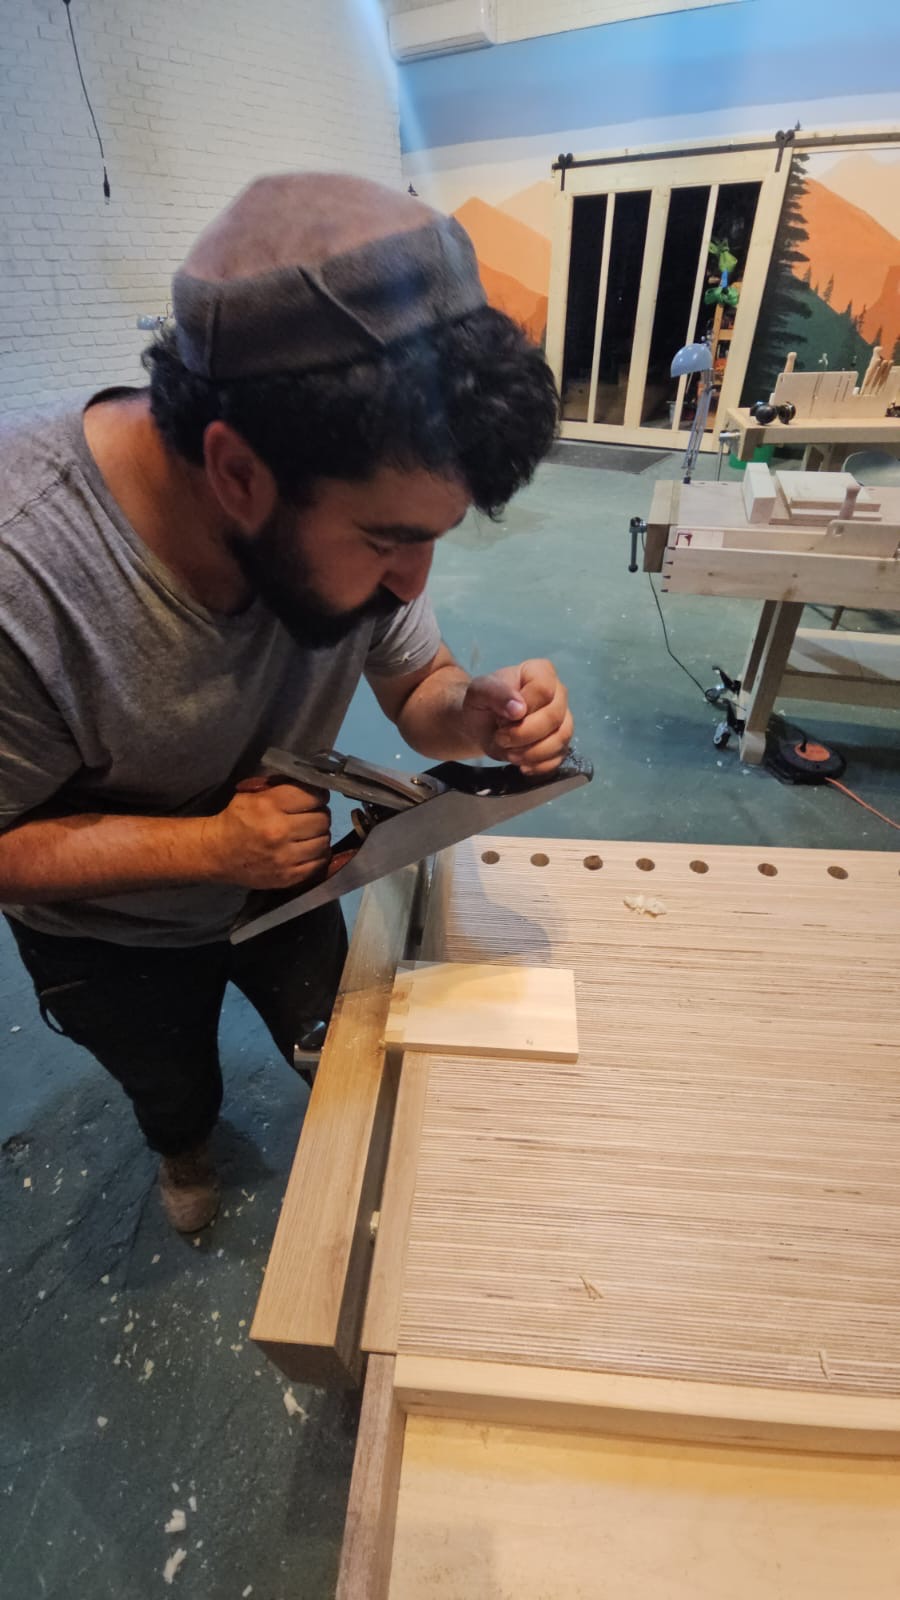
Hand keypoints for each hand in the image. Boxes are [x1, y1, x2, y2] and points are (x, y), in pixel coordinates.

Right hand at [205, 777, 331, 889]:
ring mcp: (285, 857)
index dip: (318, 795)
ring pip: (324, 840)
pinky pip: (319, 862)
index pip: (313, 796)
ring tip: (309, 833)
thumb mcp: (251, 795)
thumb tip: (312, 784)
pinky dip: (318, 853)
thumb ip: (281, 788)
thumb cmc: (235, 820)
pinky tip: (308, 848)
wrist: (217, 854)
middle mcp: (279, 831)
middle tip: (311, 815)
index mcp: (269, 806)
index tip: (316, 797)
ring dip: (319, 834)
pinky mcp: (288, 876)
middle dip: (319, 814)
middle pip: (322, 818)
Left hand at [461, 659, 572, 775]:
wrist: (482, 725)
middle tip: (501, 737)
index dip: (523, 707)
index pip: (544, 690)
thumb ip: (496, 693)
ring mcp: (563, 720)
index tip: (502, 717)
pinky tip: (521, 763)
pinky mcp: (561, 744)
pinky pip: (558, 758)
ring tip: (509, 752)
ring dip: (530, 752)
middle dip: (522, 734)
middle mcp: (558, 694)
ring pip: (560, 739)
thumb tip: (519, 708)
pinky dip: (537, 765)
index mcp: (541, 672)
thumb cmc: (483, 703)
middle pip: (553, 717)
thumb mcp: (479, 692)